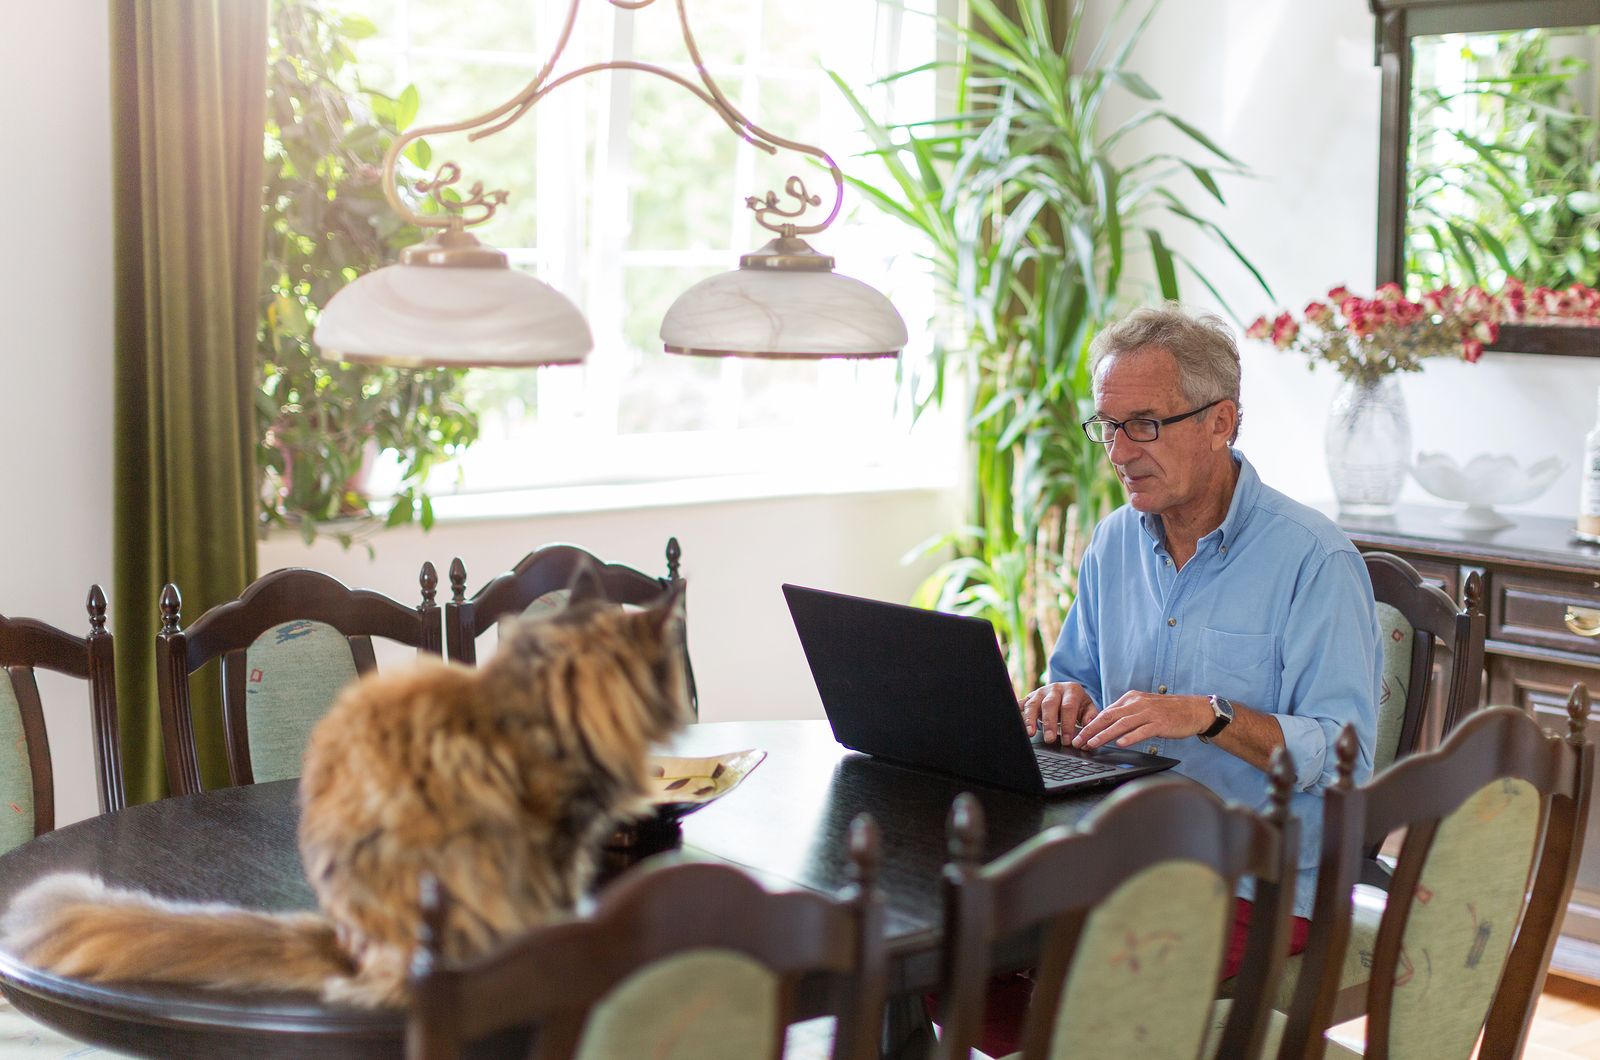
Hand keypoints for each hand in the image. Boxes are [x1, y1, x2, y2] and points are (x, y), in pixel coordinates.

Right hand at [1021, 682, 1097, 744]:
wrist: (1067, 692)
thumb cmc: (1078, 704)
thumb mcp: (1088, 708)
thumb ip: (1090, 717)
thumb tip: (1089, 728)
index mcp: (1072, 690)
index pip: (1068, 707)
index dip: (1067, 724)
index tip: (1067, 741)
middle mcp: (1055, 688)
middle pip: (1049, 704)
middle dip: (1049, 723)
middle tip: (1049, 739)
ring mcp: (1040, 692)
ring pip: (1033, 704)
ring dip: (1030, 719)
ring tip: (1030, 733)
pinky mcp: (1029, 697)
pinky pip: (1021, 704)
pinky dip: (1018, 713)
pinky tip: (1017, 724)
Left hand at [1072, 691, 1211, 749]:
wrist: (1194, 710)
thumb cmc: (1167, 711)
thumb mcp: (1143, 707)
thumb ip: (1126, 714)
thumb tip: (1106, 725)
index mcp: (1131, 698)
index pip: (1106, 712)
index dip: (1090, 724)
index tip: (1078, 735)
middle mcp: (1138, 703)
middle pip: (1109, 717)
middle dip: (1091, 729)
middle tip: (1078, 741)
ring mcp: (1149, 713)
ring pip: (1122, 724)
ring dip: (1105, 735)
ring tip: (1092, 744)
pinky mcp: (1160, 723)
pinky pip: (1142, 731)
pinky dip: (1130, 737)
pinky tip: (1120, 744)